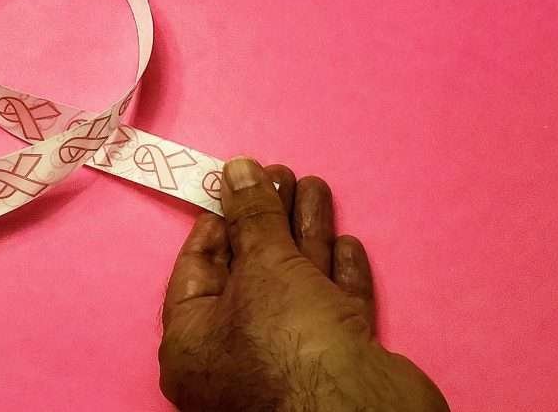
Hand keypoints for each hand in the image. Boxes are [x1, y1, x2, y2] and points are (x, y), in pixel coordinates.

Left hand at [158, 157, 447, 411]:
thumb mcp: (262, 265)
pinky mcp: (336, 367)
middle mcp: (234, 357)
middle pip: (251, 273)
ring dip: (306, 235)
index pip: (198, 270)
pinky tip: (345, 243)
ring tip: (314, 186)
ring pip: (295, 287)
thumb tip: (238, 169)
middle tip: (282, 174)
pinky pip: (331, 312)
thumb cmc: (290, 340)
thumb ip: (251, 216)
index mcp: (194, 344)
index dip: (219, 222)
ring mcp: (288, 364)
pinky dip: (337, 276)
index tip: (236, 185)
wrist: (362, 411)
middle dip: (269, 221)